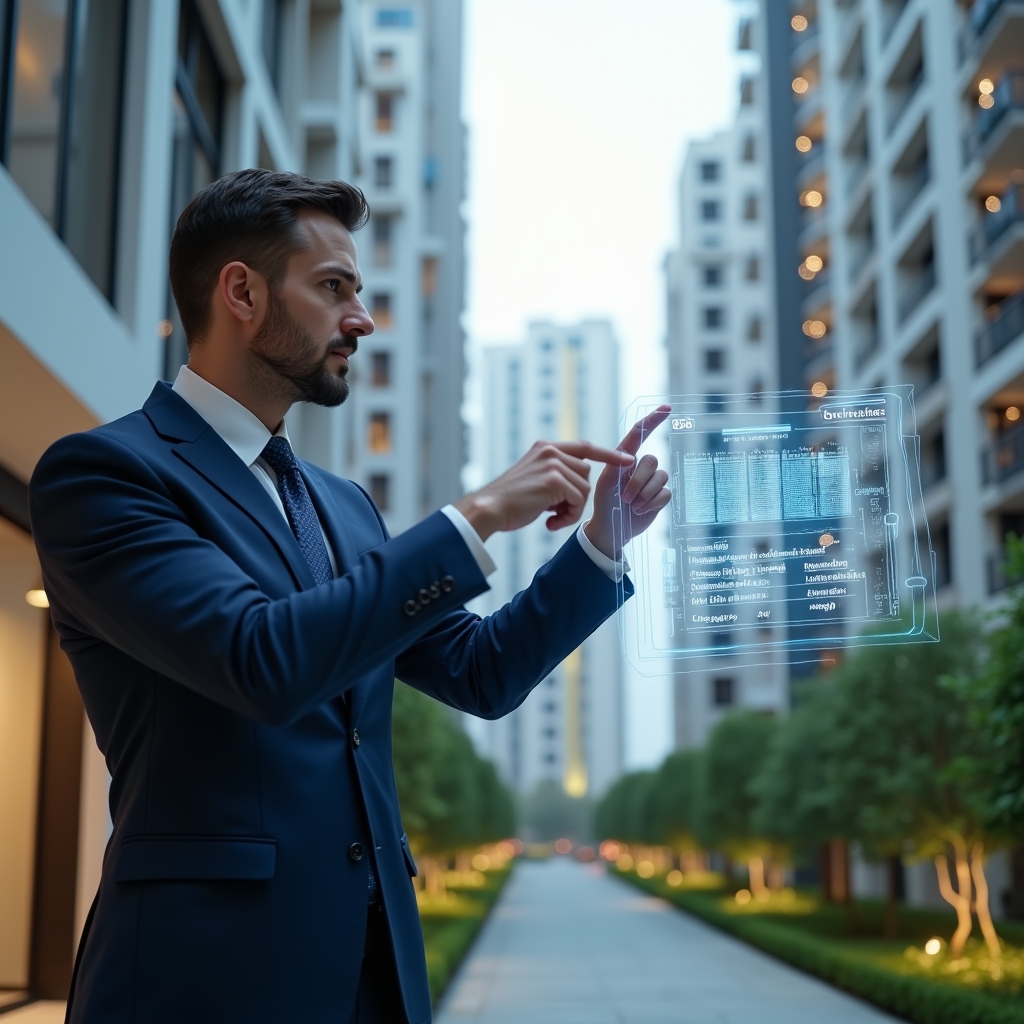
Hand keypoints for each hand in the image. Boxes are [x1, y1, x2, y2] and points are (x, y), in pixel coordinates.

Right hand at [455, 440, 633, 541]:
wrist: (490, 509)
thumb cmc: (510, 502)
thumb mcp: (535, 477)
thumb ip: (555, 473)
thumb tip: (579, 482)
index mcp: (545, 447)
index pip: (585, 447)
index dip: (608, 454)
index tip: (627, 459)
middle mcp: (550, 451)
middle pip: (586, 473)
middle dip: (577, 496)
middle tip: (556, 513)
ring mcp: (553, 463)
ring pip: (584, 488)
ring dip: (572, 509)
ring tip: (551, 517)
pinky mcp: (554, 480)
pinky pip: (577, 500)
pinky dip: (568, 516)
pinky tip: (549, 522)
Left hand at [584, 406, 671, 560]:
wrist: (611, 529)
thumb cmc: (605, 503)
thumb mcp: (606, 482)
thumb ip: (617, 465)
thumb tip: (636, 457)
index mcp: (625, 458)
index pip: (640, 434)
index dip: (653, 420)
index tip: (666, 408)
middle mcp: (641, 466)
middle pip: (652, 461)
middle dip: (638, 482)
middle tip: (625, 497)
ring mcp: (652, 481)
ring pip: (660, 478)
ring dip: (644, 495)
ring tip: (631, 505)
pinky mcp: (660, 496)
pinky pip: (665, 493)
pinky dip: (651, 504)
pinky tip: (640, 510)